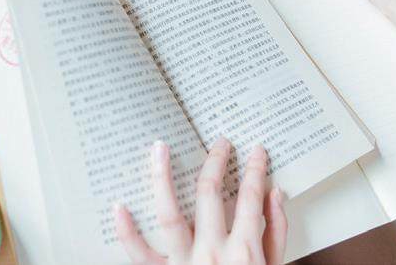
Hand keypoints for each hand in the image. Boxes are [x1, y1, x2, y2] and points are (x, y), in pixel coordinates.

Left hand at [114, 138, 287, 264]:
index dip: (255, 169)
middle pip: (211, 194)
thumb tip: (275, 195)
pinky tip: (119, 206)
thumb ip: (276, 234)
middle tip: (220, 142)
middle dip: (216, 161)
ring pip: (170, 213)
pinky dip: (127, 232)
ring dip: (162, 178)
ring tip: (160, 148)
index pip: (250, 197)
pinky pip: (139, 256)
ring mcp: (184, 264)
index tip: (257, 151)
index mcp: (244, 252)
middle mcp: (212, 253)